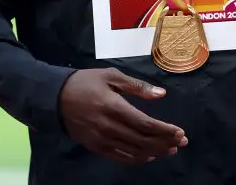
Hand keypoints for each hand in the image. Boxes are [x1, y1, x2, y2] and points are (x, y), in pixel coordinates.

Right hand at [59, 68, 187, 164]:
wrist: (54, 97)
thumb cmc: (86, 82)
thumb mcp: (112, 76)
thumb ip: (138, 86)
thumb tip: (161, 94)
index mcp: (114, 107)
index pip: (145, 124)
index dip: (165, 130)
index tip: (180, 132)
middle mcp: (109, 127)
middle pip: (143, 140)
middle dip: (165, 142)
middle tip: (182, 142)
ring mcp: (101, 140)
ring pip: (133, 151)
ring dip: (154, 152)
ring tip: (170, 150)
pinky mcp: (95, 147)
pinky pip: (119, 157)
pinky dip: (136, 158)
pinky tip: (148, 156)